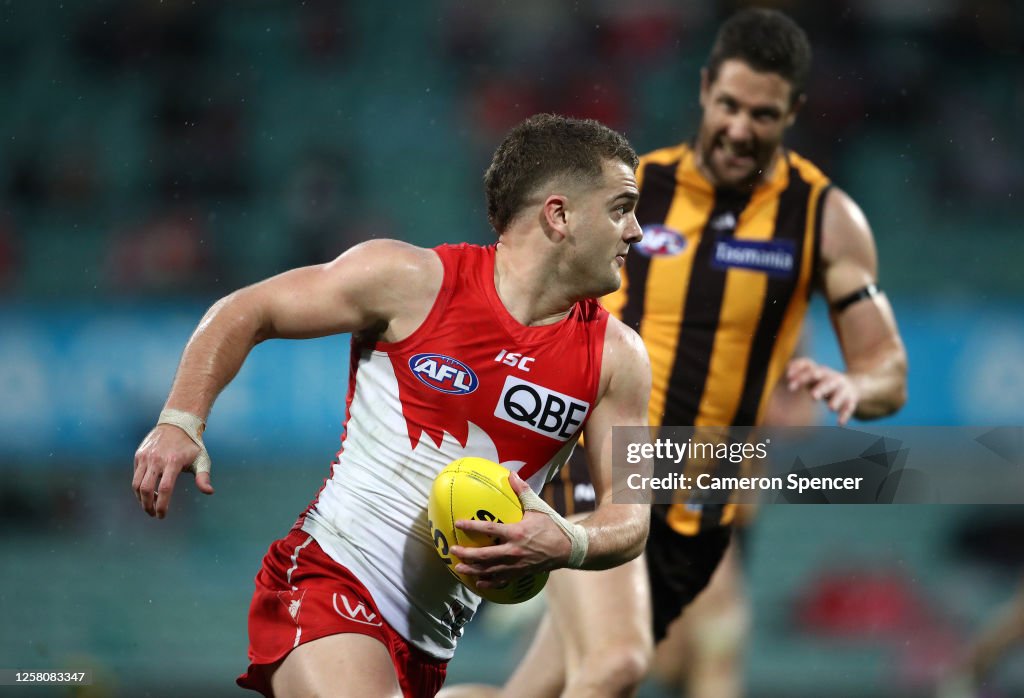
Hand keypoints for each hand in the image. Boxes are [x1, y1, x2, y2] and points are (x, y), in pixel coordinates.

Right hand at [132, 424, 214, 518]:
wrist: (177, 423)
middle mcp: (157, 459)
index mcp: (173, 462)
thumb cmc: (192, 445)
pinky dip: (139, 487)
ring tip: (149, 505)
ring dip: (141, 499)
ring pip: (137, 484)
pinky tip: (147, 492)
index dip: (162, 505)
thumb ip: (203, 477)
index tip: (162, 516)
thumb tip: (209, 492)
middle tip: (153, 514)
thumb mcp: (201, 459)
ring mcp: (146, 457)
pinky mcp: (139, 455)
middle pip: (146, 489)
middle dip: (148, 506)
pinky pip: (136, 475)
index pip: (165, 489)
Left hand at [449, 472, 570, 588]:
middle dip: (466, 554)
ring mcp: (517, 565)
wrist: (568, 548)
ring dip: (472, 570)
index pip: (489, 528)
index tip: (458, 523)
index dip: (472, 526)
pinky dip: (489, 583)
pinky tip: (479, 583)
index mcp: (516, 532)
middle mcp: (514, 551)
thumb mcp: (537, 506)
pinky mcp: (521, 573)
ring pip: (490, 570)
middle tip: (453, 551)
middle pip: (484, 555)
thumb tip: (511, 474)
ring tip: (458, 569)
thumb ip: (522, 491)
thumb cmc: (552, 526)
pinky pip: (502, 580)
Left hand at [786, 357, 859, 424]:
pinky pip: (849, 408)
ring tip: (831, 408)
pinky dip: (845, 415)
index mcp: (822, 372)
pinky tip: (840, 423)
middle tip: (814, 396)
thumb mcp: (815, 375)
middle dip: (821, 389)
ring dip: (836, 400)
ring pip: (840, 394)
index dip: (801, 377)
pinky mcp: (851, 400)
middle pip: (827, 383)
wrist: (855, 384)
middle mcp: (833, 379)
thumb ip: (801, 373)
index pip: (811, 371)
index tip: (789, 384)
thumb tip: (787, 374)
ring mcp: (843, 390)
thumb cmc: (825, 381)